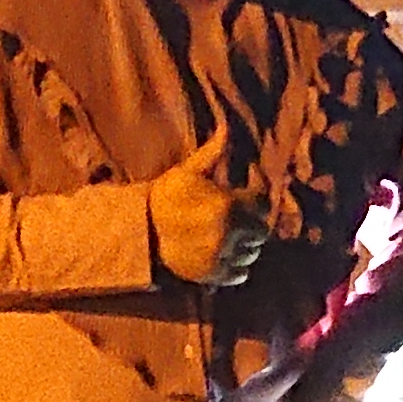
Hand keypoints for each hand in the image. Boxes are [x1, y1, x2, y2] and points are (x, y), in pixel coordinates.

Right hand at [142, 123, 265, 283]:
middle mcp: (229, 232)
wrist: (139, 230)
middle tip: (241, 218)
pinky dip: (236, 266)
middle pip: (261, 231)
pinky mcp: (212, 274)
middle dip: (254, 223)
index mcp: (227, 204)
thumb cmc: (164, 196)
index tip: (248, 194)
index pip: (263, 202)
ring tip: (232, 236)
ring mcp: (221, 255)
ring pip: (251, 254)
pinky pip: (240, 274)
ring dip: (246, 245)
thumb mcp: (187, 170)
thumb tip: (226, 127)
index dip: (258, 197)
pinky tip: (225, 254)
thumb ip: (213, 152)